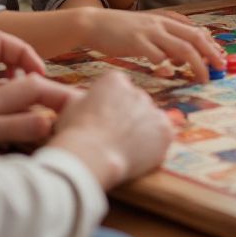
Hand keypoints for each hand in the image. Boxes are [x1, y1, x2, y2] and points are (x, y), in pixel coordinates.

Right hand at [50, 70, 172, 187]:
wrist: (91, 156)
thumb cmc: (76, 133)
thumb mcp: (71, 107)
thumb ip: (84, 99)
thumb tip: (84, 99)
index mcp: (115, 80)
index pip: (119, 90)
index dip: (110, 108)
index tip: (103, 122)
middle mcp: (138, 90)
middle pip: (135, 104)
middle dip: (128, 119)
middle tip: (114, 138)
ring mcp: (153, 110)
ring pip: (150, 120)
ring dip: (142, 132)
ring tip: (125, 150)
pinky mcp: (165, 130)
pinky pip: (163, 136)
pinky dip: (155, 146)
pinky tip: (139, 156)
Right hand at [84, 9, 224, 82]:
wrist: (95, 23)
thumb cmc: (121, 30)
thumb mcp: (147, 29)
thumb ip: (164, 40)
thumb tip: (180, 58)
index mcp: (165, 20)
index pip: (195, 31)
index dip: (211, 45)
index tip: (220, 58)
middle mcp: (160, 24)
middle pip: (194, 38)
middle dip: (211, 54)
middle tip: (221, 68)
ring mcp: (149, 32)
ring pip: (181, 47)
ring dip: (196, 64)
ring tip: (202, 77)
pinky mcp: (135, 42)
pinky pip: (156, 54)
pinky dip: (165, 64)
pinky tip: (167, 72)